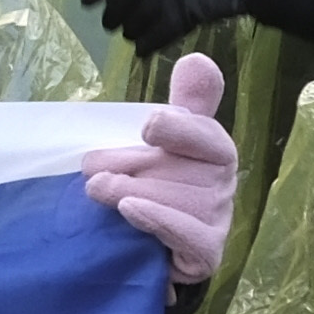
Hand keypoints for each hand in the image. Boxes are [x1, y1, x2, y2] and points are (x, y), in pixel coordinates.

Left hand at [81, 52, 237, 281]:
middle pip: (180, 168)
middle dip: (131, 164)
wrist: (142, 252)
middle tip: (91, 167)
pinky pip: (189, 235)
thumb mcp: (156, 145)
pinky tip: (130, 210)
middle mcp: (222, 184)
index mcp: (213, 150)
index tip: (148, 126)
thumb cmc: (149, 189)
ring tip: (98, 191)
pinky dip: (158, 220)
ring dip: (131, 192)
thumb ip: (179, 106)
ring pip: (177, 199)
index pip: (206, 134)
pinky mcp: (208, 254)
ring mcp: (218, 220)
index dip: (180, 129)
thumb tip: (197, 60)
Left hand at [90, 0, 274, 55]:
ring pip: (130, 25)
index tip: (88, 1)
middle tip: (112, 23)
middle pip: (115, 2)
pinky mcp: (177, 21)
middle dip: (111, 16)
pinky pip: (150, 41)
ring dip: (129, 32)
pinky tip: (144, 50)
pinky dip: (144, 48)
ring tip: (133, 33)